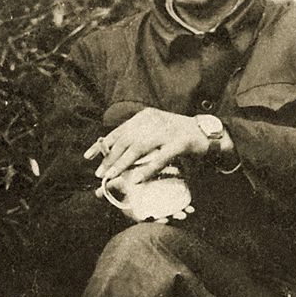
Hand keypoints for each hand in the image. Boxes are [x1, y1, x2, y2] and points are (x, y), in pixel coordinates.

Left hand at [84, 108, 208, 182]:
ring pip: (138, 148)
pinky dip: (148, 170)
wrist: (207, 133)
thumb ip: (138, 136)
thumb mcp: (155, 130)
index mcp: (145, 116)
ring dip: (122, 164)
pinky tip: (137, 180)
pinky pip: (160, 158)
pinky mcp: (180, 143)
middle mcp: (153, 121)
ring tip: (111, 176)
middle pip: (125, 140)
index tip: (88, 156)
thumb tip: (115, 150)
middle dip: (110, 158)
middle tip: (99, 173)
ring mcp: (167, 131)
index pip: (119, 130)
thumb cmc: (179, 135)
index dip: (102, 144)